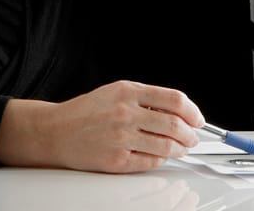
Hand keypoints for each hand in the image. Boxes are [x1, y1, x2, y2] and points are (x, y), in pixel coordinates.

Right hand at [0, 80, 203, 173]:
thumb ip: (145, 98)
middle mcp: (125, 112)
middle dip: (190, 134)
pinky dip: (160, 160)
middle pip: (174, 124)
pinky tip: (159, 156)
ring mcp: (121, 137)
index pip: (174, 99)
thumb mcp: (115, 92)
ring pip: (166, 146)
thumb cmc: (85, 112)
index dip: (192, 111)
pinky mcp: (117, 160)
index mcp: (127, 91)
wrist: (56, 131)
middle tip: (193, 138)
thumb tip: (177, 111)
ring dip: (179, 149)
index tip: (197, 119)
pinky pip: (151, 162)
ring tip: (180, 149)